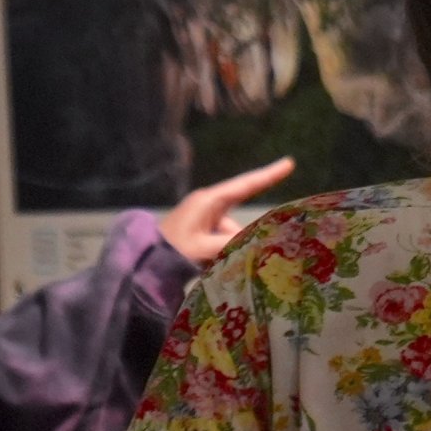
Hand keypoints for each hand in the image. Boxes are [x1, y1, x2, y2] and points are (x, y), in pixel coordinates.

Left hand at [160, 159, 295, 265]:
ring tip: (212, 267)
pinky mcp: (199, 234)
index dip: (269, 175)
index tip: (289, 163)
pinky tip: (210, 267)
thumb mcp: (202, 249)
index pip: (245, 185)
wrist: (141, 263)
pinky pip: (221, 243)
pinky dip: (222, 254)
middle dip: (245, 239)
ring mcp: (203, 221)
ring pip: (232, 235)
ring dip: (230, 251)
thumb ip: (232, 244)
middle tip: (230, 257)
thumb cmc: (169, 251)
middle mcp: (208, 206)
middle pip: (240, 220)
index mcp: (209, 201)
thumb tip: (258, 242)